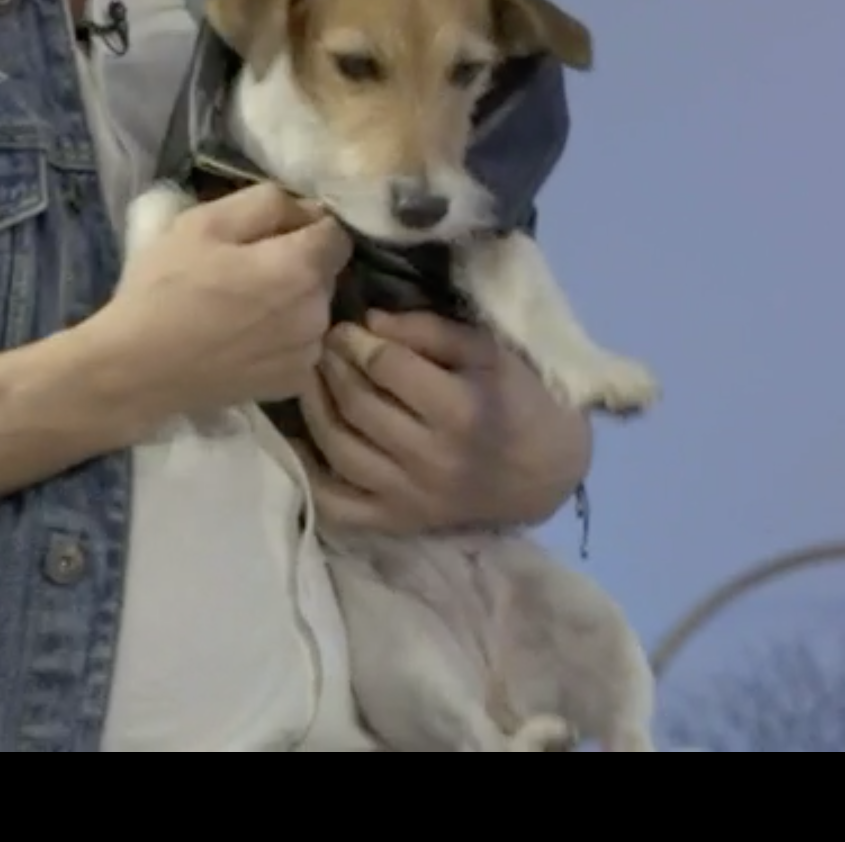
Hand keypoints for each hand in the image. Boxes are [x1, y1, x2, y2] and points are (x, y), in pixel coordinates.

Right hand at [94, 182, 350, 418]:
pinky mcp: (292, 383)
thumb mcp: (205, 222)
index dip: (305, 226)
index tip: (268, 234)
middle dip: (297, 263)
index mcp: (302, 268)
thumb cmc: (165, 288)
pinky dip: (282, 337)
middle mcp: (318, 313)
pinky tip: (243, 338)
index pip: (336, 233)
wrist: (136, 369)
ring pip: (313, 310)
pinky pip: (300, 345)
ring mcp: (307, 354)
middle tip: (244, 269)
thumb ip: (269, 203)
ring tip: (241, 308)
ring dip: (291, 302)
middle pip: (325, 273)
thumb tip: (308, 209)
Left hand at [300, 312, 591, 534]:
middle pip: (358, 404)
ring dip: (315, 406)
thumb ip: (429, 331)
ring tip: (312, 377)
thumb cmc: (520, 398)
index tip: (346, 325)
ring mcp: (410, 497)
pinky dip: (309, 474)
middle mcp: (430, 459)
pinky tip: (298, 440)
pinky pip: (338, 505)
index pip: (385, 366)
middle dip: (333, 365)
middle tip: (324, 344)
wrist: (546, 470)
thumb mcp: (488, 350)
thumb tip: (369, 321)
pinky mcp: (398, 522)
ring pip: (339, 448)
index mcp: (460, 411)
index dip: (357, 340)